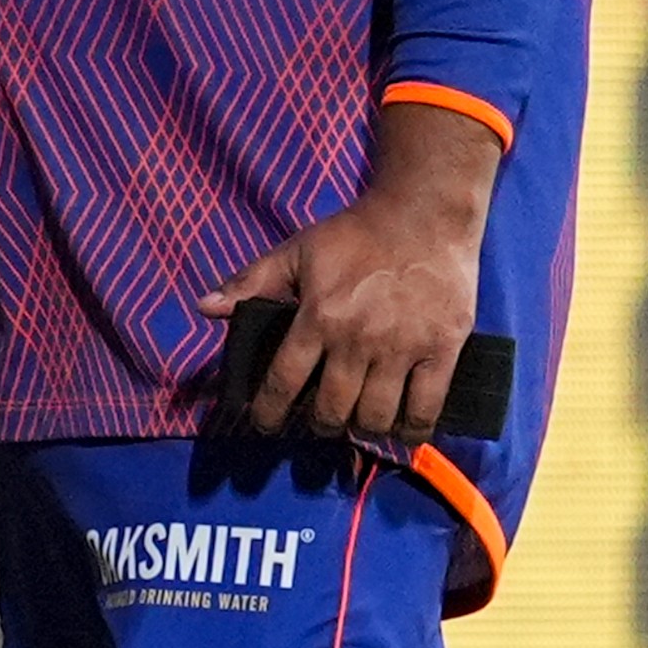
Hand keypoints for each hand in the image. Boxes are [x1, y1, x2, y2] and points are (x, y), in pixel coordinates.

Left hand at [204, 99, 498, 441]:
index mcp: (317, 317)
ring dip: (362, 428)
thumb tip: (205, 308)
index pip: (284, 380)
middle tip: (319, 423)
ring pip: (377, 415)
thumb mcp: (294, 252)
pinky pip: (426, 407)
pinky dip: (412, 429)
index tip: (264, 424)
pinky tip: (402, 430)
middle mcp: (357, 340)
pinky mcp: (442, 350)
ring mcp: (402, 348)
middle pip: (333, 408)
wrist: (422, 217)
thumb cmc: (353, 235)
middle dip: (320, 425)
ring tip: (357, 423)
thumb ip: (250, 282)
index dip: (270, 411)